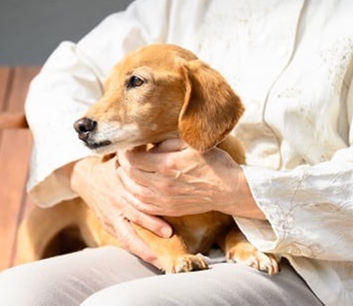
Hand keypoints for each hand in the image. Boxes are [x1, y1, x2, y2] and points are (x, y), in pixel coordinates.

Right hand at [69, 156, 172, 268]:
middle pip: (134, 215)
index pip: (138, 196)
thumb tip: (165, 148)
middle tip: (168, 233)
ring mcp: (111, 216)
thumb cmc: (111, 167)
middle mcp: (116, 201)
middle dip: (151, 225)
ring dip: (143, 249)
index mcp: (121, 184)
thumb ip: (143, 157)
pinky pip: (122, 240)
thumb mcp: (124, 159)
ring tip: (158, 260)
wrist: (85, 177)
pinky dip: (135, 249)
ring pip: (127, 236)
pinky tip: (149, 258)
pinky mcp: (108, 225)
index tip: (168, 209)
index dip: (152, 205)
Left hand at [117, 139, 264, 218]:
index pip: (133, 159)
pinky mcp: (168, 210)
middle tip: (123, 155)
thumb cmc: (214, 163)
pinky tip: (131, 189)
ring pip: (132, 191)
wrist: (230, 190)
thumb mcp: (191, 144)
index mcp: (167, 165)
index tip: (125, 145)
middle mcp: (163, 185)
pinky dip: (131, 197)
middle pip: (129, 175)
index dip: (125, 151)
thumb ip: (167, 142)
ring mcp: (165, 200)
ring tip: (124, 170)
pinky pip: (141, 206)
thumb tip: (148, 142)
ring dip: (124, 180)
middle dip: (122, 163)